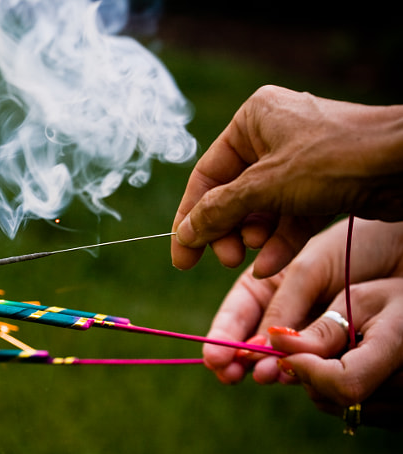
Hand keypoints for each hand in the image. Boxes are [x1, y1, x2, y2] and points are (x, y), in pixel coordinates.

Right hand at [171, 85, 402, 275]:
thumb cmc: (337, 159)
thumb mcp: (265, 186)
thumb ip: (219, 211)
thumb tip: (185, 234)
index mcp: (253, 120)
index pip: (207, 175)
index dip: (190, 218)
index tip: (182, 257)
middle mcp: (273, 138)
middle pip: (231, 195)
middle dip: (227, 231)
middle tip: (226, 258)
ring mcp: (299, 164)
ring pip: (260, 211)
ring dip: (253, 239)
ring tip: (251, 257)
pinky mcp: (322, 188)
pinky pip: (288, 219)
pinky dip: (278, 243)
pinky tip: (268, 266)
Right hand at [202, 219, 402, 384]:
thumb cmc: (358, 244)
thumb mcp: (310, 268)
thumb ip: (282, 307)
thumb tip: (253, 348)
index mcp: (266, 285)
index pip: (234, 315)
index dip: (221, 337)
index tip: (214, 357)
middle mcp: (283, 313)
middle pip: (249, 342)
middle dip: (237, 360)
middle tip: (229, 375)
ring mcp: (308, 334)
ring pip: (279, 359)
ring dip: (267, 369)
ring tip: (262, 376)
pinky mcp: (335, 351)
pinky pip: (312, 366)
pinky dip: (301, 373)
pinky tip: (292, 376)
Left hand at [271, 278, 402, 429]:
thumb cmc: (394, 300)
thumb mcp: (359, 302)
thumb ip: (321, 329)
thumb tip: (274, 343)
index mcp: (399, 346)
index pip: (344, 383)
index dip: (308, 371)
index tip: (286, 355)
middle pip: (338, 397)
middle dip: (312, 374)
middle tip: (314, 349)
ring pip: (342, 409)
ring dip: (324, 386)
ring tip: (339, 355)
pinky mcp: (402, 416)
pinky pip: (358, 415)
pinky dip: (341, 396)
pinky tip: (350, 370)